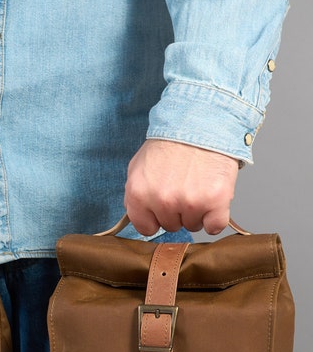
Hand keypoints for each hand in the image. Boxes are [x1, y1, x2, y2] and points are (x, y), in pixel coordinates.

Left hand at [124, 139, 238, 235]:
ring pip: (193, 225)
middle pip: (170, 226)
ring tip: (197, 186)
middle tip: (183, 187)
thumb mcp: (138, 168)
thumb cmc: (169, 144)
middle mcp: (162, 201)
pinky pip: (215, 226)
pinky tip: (212, 200)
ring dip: (196, 212)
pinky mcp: (214, 201)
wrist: (199, 123)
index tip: (162, 209)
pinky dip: (216, 217)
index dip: (155, 219)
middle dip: (176, 211)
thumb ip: (135, 196)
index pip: (145, 228)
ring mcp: (189, 202)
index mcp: (139, 194)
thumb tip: (138, 217)